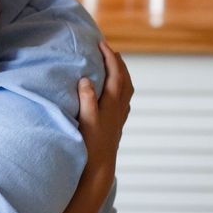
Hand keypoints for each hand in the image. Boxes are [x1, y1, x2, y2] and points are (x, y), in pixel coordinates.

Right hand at [77, 40, 133, 174]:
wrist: (100, 168)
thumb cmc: (90, 145)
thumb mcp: (86, 121)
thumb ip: (87, 99)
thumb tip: (86, 79)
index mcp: (112, 104)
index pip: (115, 74)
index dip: (109, 57)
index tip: (102, 43)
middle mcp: (119, 108)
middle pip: (124, 79)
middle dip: (117, 62)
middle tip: (108, 50)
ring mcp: (120, 116)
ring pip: (126, 89)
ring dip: (121, 74)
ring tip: (113, 65)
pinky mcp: (117, 124)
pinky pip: (124, 99)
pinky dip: (121, 88)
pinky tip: (115, 91)